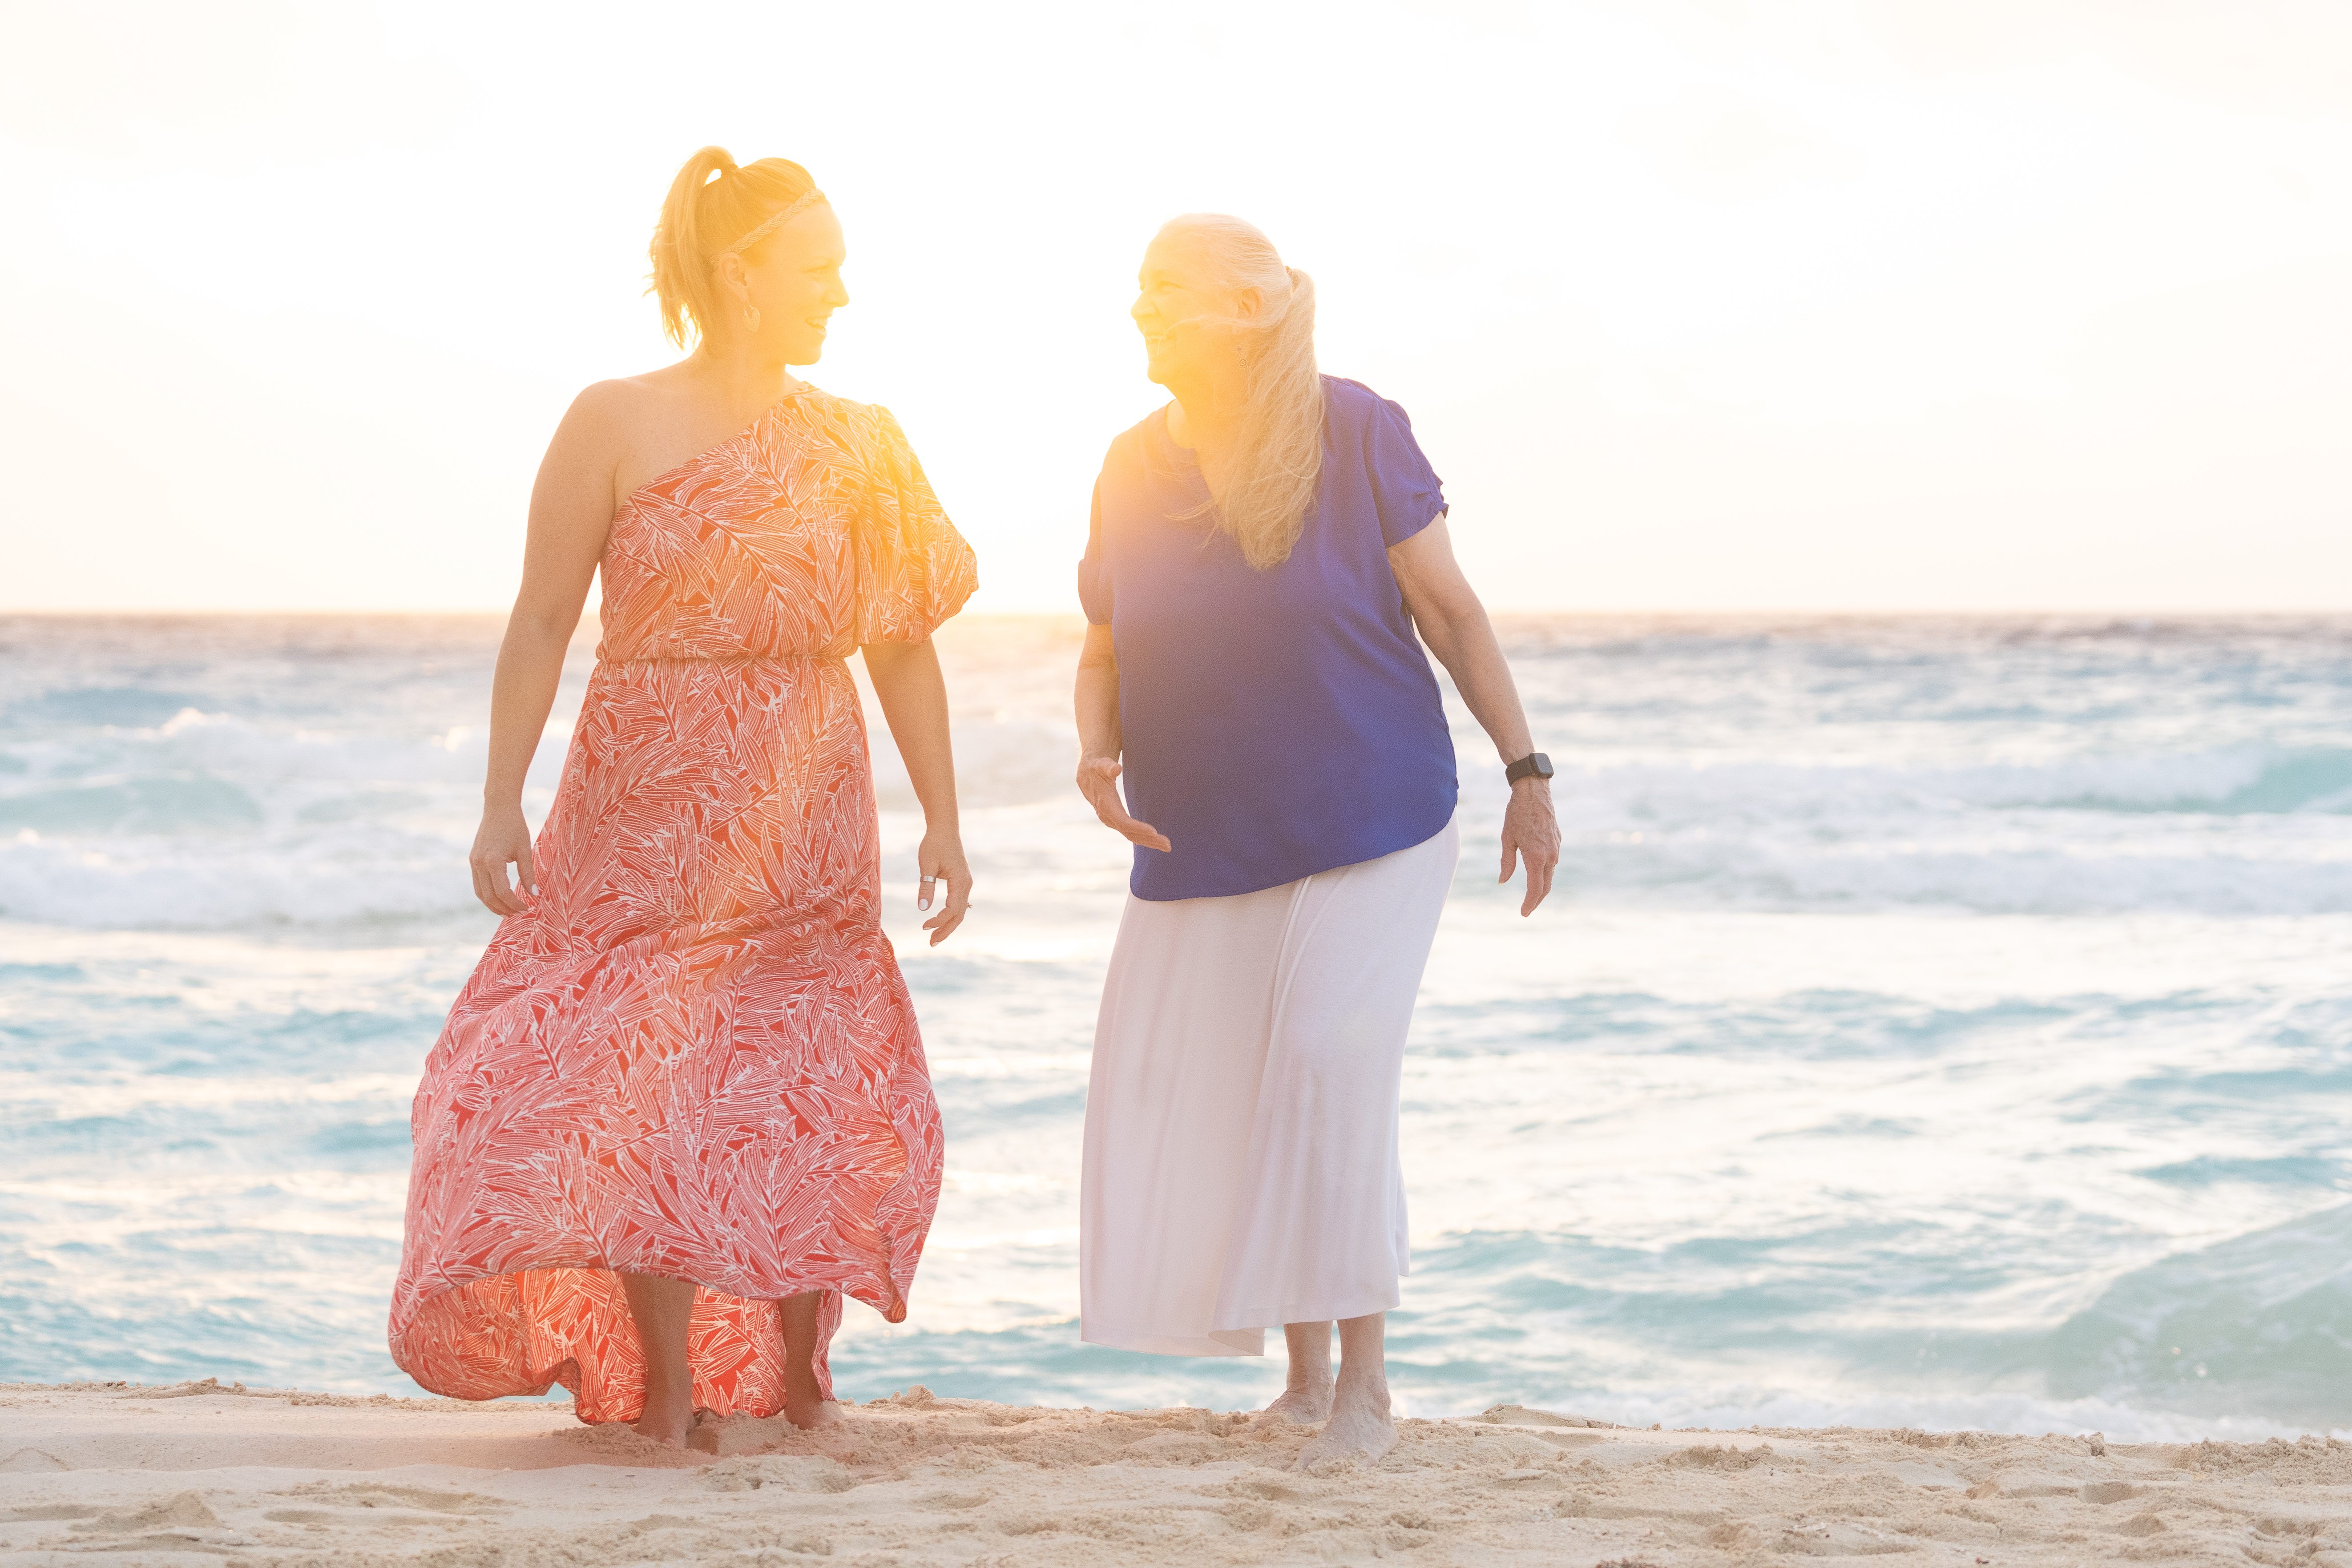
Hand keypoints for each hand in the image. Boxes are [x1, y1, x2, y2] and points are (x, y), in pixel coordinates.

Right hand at [470, 803, 536, 915]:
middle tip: (517, 914)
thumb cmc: (515, 826)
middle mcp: (479, 863)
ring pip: (480, 892)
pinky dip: (487, 894)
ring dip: (493, 905)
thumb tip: (534, 894)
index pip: (502, 892)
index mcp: (493, 861)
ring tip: (507, 912)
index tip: (526, 908)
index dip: (514, 903)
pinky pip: (477, 883)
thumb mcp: (525, 850)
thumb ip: (528, 874)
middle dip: (503, 908)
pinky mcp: (472, 859)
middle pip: (488, 896)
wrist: (498, 807)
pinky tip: (499, 898)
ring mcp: (473, 862)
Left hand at [915, 826, 972, 945]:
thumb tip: (923, 909)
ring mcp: (966, 883)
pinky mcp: (961, 882)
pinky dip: (950, 915)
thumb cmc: (934, 844)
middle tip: (931, 943)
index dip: (938, 921)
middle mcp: (967, 884)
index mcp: (960, 881)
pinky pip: (958, 903)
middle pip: (959, 915)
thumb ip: (926, 887)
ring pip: (960, 911)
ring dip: (948, 925)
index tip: (923, 926)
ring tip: (934, 937)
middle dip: (945, 930)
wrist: (944, 828)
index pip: (951, 909)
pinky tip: (940, 921)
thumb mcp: (926, 865)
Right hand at [1075, 754, 1170, 852]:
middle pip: (1129, 833)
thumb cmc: (1096, 768)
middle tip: (1167, 845)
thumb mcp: (1101, 764)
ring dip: (1148, 842)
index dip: (1138, 827)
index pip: (1123, 821)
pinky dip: (1143, 838)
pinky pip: (1129, 833)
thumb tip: (1116, 768)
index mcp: (1105, 805)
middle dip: (1148, 839)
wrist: (1086, 774)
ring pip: (1131, 835)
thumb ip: (1108, 766)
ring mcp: (1111, 820)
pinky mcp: (1115, 820)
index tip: (1154, 831)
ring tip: (1166, 846)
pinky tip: (1155, 841)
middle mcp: (1107, 816)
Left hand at [1500, 778, 1559, 916]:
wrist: (1534, 792)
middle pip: (1545, 886)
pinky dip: (1545, 872)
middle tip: (1527, 909)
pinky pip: (1552, 862)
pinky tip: (1537, 873)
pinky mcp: (1558, 841)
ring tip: (1531, 895)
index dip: (1529, 904)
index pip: (1535, 889)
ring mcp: (1556, 848)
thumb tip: (1502, 881)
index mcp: (1535, 856)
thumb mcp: (1507, 838)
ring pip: (1550, 874)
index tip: (1523, 913)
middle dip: (1536, 900)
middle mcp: (1550, 855)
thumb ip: (1507, 862)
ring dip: (1541, 886)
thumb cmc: (1516, 814)